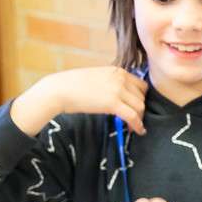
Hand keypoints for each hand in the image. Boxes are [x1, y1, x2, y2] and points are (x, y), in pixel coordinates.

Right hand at [12, 66, 148, 135]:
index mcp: (117, 71)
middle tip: (135, 119)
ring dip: (139, 118)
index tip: (136, 107)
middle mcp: (121, 78)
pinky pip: (133, 116)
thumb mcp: (97, 77)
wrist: (59, 89)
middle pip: (142, 96)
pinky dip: (137, 125)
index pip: (140, 85)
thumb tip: (118, 96)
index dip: (140, 98)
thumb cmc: (73, 85)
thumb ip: (111, 83)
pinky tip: (137, 130)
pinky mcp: (112, 103)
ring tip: (134, 126)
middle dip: (140, 108)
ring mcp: (117, 90)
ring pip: (140, 106)